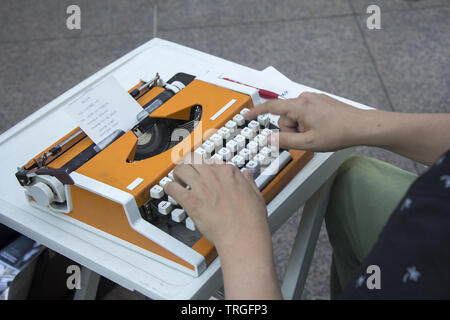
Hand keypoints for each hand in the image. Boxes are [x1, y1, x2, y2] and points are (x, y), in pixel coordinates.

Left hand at [164, 161, 268, 250]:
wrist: (243, 236)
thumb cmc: (250, 220)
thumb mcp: (255, 195)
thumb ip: (248, 182)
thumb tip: (247, 174)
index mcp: (229, 173)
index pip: (212, 162)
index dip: (207, 168)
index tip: (205, 174)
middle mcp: (214, 176)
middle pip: (194, 160)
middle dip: (189, 165)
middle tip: (187, 173)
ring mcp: (202, 186)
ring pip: (181, 168)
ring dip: (177, 173)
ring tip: (178, 180)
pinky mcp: (191, 200)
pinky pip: (173, 187)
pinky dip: (169, 188)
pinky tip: (171, 190)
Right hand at [244, 92, 370, 151]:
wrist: (361, 126)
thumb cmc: (338, 133)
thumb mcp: (308, 142)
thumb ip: (285, 141)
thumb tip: (269, 139)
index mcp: (299, 106)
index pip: (271, 107)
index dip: (257, 112)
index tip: (246, 115)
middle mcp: (305, 98)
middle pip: (284, 116)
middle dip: (291, 129)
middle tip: (307, 137)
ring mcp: (313, 98)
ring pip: (295, 115)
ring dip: (300, 126)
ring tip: (317, 133)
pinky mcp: (320, 101)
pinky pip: (304, 112)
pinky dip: (307, 122)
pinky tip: (321, 127)